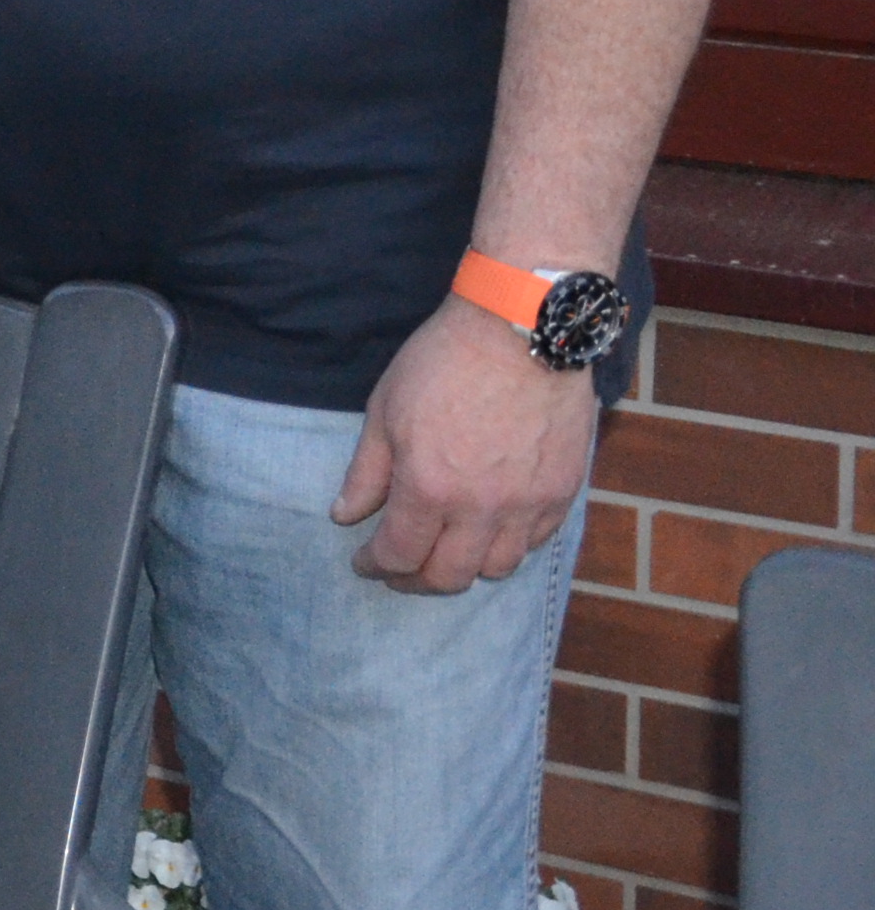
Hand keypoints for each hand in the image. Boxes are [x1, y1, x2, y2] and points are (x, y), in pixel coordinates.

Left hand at [335, 293, 600, 591]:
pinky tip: (488, 528)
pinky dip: (508, 544)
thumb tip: (344, 516)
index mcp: (430, 487)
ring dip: (465, 567)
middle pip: (449, 577)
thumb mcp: (386, 410)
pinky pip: (535, 541)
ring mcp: (529, 502)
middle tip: (399, 570)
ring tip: (444, 550)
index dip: (375, 565)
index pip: (399, 554)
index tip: (364, 561)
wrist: (521, 328)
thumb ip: (367, 473)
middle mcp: (482, 506)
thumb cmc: (444, 361)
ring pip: (497, 567)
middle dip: (416, 581)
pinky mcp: (564, 490)